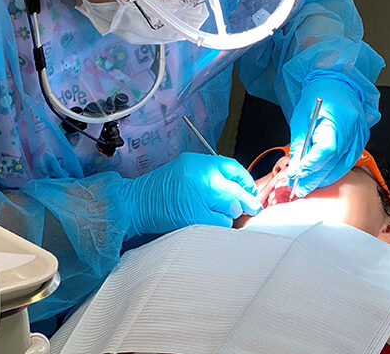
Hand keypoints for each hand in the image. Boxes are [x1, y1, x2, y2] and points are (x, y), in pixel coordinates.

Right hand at [122, 152, 261, 237]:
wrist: (137, 203)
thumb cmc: (160, 189)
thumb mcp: (185, 170)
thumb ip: (210, 174)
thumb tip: (239, 188)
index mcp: (199, 163)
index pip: (233, 168)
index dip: (246, 181)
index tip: (250, 189)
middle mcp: (202, 177)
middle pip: (237, 191)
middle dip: (248, 202)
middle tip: (252, 208)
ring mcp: (200, 198)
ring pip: (231, 210)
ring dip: (228, 215)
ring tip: (213, 213)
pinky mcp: (197, 218)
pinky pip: (221, 224)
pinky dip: (217, 225)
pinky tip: (205, 221)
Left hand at [288, 77, 368, 196]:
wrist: (336, 84)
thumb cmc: (318, 96)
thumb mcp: (302, 118)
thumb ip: (300, 144)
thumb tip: (296, 168)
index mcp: (340, 119)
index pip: (327, 149)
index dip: (312, 165)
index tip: (297, 175)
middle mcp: (354, 129)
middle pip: (335, 161)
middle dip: (315, 178)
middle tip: (299, 188)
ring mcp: (360, 137)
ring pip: (343, 165)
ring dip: (324, 178)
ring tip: (307, 186)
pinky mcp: (361, 141)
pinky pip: (348, 162)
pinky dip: (334, 171)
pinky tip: (322, 177)